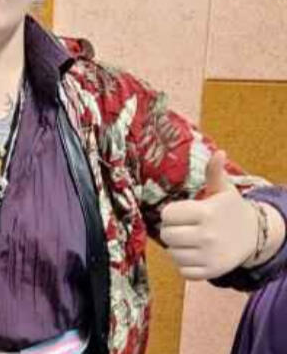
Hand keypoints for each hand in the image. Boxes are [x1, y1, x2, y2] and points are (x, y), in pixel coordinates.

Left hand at [160, 150, 256, 279]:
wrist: (255, 235)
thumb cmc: (230, 208)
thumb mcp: (223, 189)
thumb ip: (214, 171)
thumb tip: (219, 152)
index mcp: (205, 212)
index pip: (167, 214)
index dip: (170, 214)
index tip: (178, 213)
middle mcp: (206, 235)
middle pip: (167, 235)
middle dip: (170, 230)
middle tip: (181, 227)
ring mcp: (209, 256)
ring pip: (173, 254)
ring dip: (177, 248)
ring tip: (188, 240)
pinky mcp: (212, 272)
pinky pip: (183, 271)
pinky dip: (184, 264)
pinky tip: (194, 254)